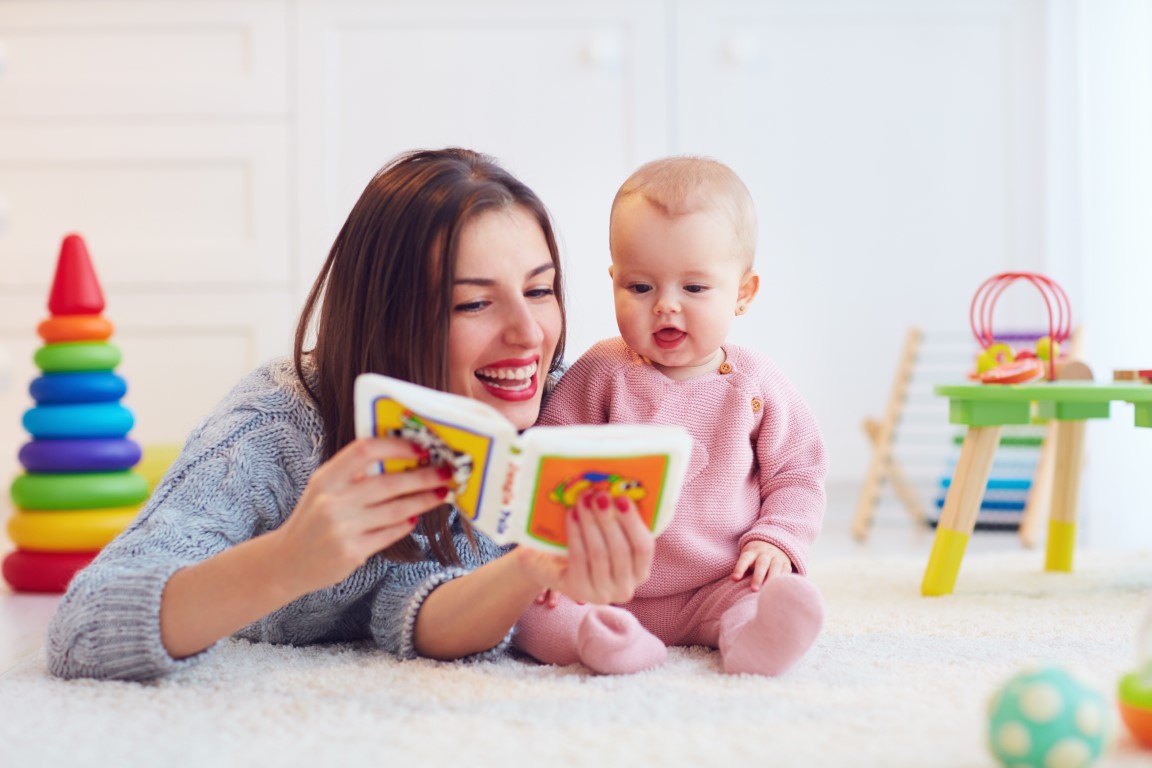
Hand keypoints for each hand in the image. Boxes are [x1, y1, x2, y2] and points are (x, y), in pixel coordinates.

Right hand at [272, 437, 451, 594]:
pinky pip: (389, 534)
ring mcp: (342, 528)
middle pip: (388, 483)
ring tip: (441, 493)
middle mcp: (332, 501)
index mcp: (326, 478)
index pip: (365, 451)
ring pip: (396, 510)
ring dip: (423, 501)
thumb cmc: (314, 518)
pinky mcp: (352, 552)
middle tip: (446, 472)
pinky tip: (414, 518)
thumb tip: (403, 457)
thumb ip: (355, 474)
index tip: (421, 448)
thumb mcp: (324, 489)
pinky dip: (405, 524)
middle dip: (423, 477)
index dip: (396, 447)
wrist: (287, 562)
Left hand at [515, 490, 653, 604]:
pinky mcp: (579, 591)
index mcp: (640, 571)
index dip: (633, 522)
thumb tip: (620, 486)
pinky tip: (572, 514)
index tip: (622, 498)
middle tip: (599, 494)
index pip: (644, 548)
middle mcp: (625, 588)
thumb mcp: (608, 534)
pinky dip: (575, 534)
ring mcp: (602, 593)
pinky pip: (579, 558)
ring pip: (599, 553)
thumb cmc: (590, 544)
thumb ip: (618, 518)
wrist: (555, 566)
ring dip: (591, 522)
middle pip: (620, 550)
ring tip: (583, 498)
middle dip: (609, 519)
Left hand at [731, 541, 792, 590]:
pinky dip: (784, 577)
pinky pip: (786, 570)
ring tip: (769, 590)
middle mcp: (765, 554)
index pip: (745, 559)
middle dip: (758, 577)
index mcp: (752, 553)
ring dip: (772, 578)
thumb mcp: (747, 559)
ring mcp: (776, 558)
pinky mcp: (786, 563)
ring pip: (775, 567)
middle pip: (761, 564)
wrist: (771, 545)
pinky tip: (781, 587)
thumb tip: (733, 583)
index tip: (735, 578)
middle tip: (754, 589)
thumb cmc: (754, 558)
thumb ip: (743, 570)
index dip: (740, 568)